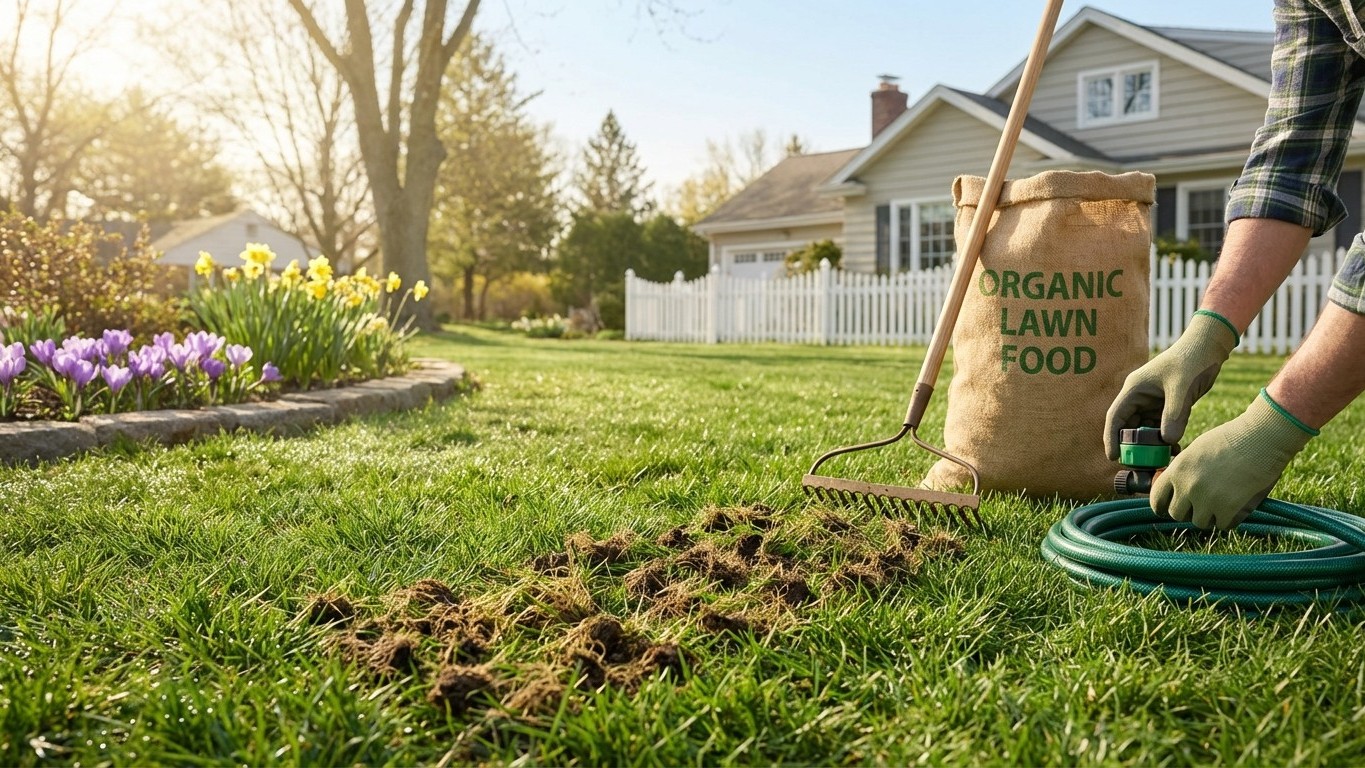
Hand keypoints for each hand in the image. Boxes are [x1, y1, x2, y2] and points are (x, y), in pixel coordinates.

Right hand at [1105, 311, 1238, 458]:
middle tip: (1140, 466)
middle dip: (1132, 448)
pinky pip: (1160, 428)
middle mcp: (1139, 397)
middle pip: (1128, 427)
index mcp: (1134, 389)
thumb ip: (1174, 414)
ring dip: (1150, 446)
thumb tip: (1168, 441)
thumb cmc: (1192, 360)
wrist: (1208, 348)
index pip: (1115, 417)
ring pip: (1144, 430)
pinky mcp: (1166, 406)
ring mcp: (1152, 402)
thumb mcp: (1182, 388)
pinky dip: (1164, 440)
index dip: (1112, 438)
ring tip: (1159, 462)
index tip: (1113, 457)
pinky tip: (1174, 450)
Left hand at [1151, 389, 1315, 529]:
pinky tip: (1236, 506)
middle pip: (1176, 514)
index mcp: (1177, 469)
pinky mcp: (1228, 509)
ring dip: (1209, 516)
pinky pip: (1222, 525)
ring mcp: (1207, 499)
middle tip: (1201, 505)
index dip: (1161, 506)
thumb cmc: (1233, 438)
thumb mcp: (1197, 450)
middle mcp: (1187, 486)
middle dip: (1188, 511)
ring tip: (1222, 502)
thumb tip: (1178, 489)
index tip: (1166, 509)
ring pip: (1199, 522)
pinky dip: (1229, 519)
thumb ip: (1184, 470)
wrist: (1262, 437)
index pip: (1156, 497)